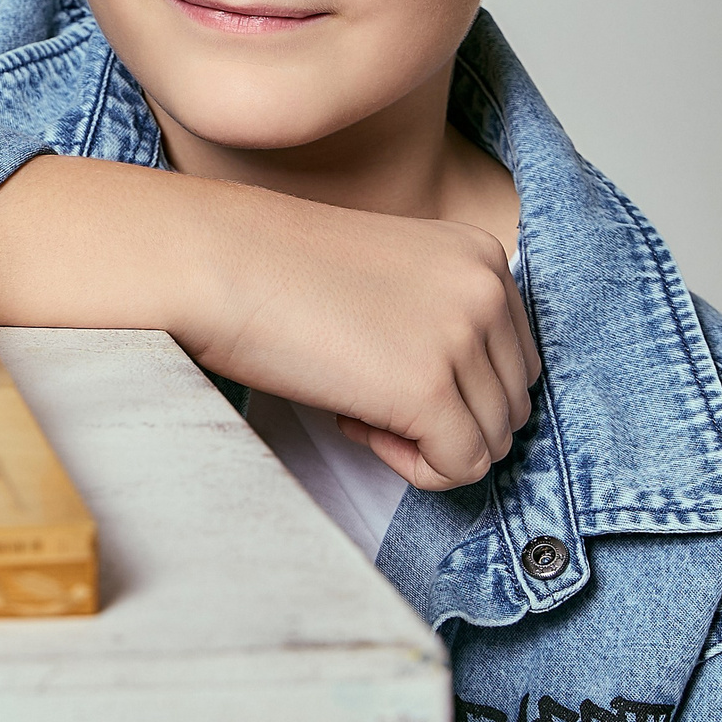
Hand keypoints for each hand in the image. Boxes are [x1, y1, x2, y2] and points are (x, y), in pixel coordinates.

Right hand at [0, 156, 539, 490]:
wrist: (208, 260)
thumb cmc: (270, 267)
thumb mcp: (384, 273)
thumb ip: (439, 316)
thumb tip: (463, 402)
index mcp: (481, 254)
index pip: (514, 357)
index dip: (453, 383)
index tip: (381, 366)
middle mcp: (488, 290)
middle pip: (512, 403)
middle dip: (446, 417)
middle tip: (363, 392)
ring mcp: (463, 339)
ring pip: (492, 441)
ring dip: (424, 441)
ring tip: (353, 403)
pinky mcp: (430, 390)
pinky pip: (460, 467)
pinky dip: (410, 465)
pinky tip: (352, 422)